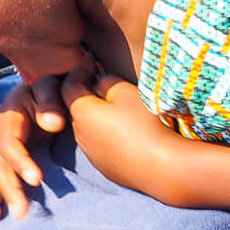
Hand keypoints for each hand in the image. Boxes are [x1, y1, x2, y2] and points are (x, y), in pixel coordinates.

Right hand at [0, 77, 68, 220]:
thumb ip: (51, 101)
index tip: (37, 180)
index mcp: (10, 115)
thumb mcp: (51, 85)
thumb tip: (52, 124)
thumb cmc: (51, 85)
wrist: (45, 83)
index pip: (11, 143)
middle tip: (22, 212)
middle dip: (9, 188)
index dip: (21, 162)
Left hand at [59, 66, 181, 191]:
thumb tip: (98, 85)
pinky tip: (128, 134)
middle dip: (88, 95)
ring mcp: (91, 154)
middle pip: (78, 108)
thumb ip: (106, 82)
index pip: (68, 85)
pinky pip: (102, 145)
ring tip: (121, 111)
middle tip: (105, 84)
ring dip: (98, 117)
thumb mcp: (125, 92)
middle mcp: (79, 134)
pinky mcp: (105, 167)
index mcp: (81, 112)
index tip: (90, 62)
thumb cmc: (143, 124)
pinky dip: (108, 136)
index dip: (78, 71)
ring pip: (89, 128)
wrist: (161, 167)